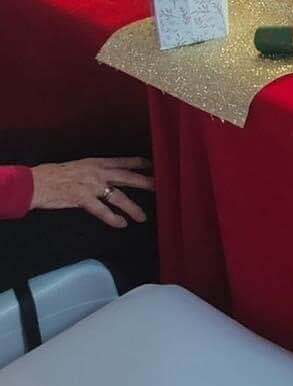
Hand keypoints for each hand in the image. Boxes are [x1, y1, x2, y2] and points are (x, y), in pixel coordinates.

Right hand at [29, 156, 153, 227]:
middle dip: (146, 182)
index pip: (125, 161)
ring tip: (143, 217)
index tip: (155, 165)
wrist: (38, 182)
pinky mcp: (83, 199)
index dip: (141, 164)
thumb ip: (97, 170)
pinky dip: (113, 218)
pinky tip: (122, 224)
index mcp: (98, 162)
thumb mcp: (81, 166)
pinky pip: (102, 210)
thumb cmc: (56, 174)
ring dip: (132, 208)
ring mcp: (92, 186)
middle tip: (161, 188)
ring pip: (119, 197)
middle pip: (128, 177)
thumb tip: (110, 176)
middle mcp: (98, 172)